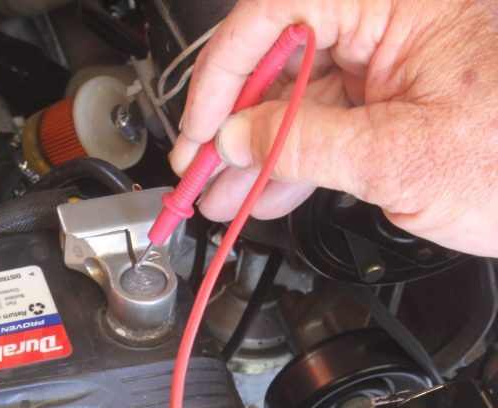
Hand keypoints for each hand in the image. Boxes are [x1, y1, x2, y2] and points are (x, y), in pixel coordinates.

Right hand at [170, 0, 497, 256]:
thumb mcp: (400, 156)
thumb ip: (304, 144)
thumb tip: (236, 138)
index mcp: (399, 3)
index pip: (277, 15)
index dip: (224, 74)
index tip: (200, 128)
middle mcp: (396, 22)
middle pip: (283, 58)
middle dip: (234, 122)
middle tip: (199, 168)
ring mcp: (397, 63)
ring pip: (302, 98)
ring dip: (256, 151)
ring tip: (220, 195)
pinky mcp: (401, 102)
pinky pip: (331, 124)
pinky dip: (295, 160)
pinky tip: (263, 191)